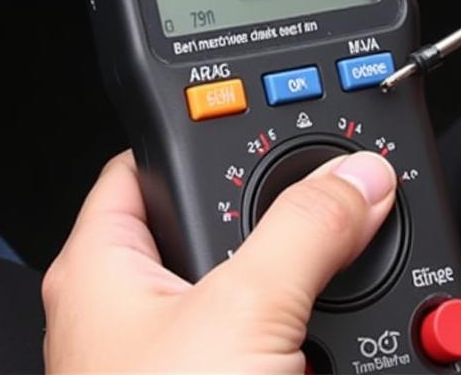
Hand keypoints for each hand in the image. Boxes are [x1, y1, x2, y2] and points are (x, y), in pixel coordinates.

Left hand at [42, 149, 395, 372]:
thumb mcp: (245, 316)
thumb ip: (305, 231)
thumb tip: (356, 178)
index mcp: (103, 267)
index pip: (148, 163)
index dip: (206, 131)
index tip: (267, 112)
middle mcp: (131, 310)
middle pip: (213, 223)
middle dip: (277, 212)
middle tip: (336, 189)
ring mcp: (177, 361)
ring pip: (252, 288)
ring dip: (306, 281)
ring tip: (357, 262)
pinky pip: (273, 345)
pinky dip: (311, 337)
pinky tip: (348, 339)